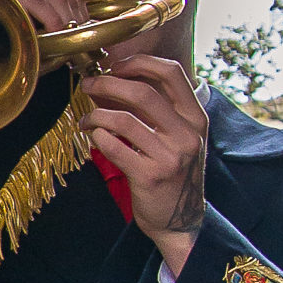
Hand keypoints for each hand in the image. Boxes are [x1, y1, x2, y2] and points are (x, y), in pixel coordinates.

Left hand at [80, 54, 208, 274]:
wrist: (180, 220)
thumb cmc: (173, 172)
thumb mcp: (178, 137)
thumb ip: (157, 109)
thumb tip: (114, 78)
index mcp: (196, 118)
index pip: (172, 72)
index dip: (140, 62)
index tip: (115, 65)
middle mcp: (187, 134)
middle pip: (143, 92)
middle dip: (107, 83)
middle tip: (87, 84)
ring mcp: (170, 156)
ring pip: (124, 119)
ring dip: (96, 114)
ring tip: (86, 119)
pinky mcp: (150, 176)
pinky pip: (114, 147)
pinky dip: (97, 137)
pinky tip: (93, 137)